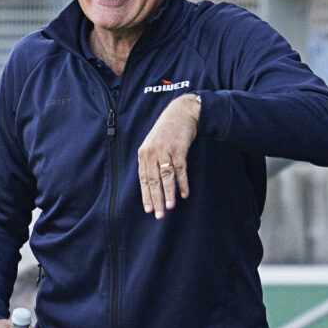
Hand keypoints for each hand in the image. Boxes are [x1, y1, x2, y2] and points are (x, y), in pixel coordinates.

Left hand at [136, 93, 200, 219]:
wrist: (180, 113)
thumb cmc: (167, 131)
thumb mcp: (154, 144)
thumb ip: (151, 161)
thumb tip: (151, 182)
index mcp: (144, 154)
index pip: (143, 179)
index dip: (146, 195)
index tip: (148, 209)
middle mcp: (152, 153)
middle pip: (153, 180)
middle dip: (156, 199)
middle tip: (158, 215)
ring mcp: (165, 151)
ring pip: (166, 177)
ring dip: (168, 193)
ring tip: (169, 208)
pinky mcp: (178, 149)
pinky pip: (180, 169)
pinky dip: (182, 182)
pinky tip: (184, 194)